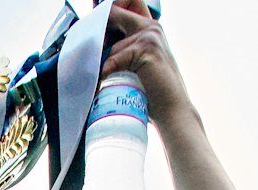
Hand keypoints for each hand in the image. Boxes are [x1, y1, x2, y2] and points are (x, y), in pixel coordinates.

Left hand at [102, 0, 191, 126]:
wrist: (171, 110)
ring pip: (111, 46)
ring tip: (100, 81)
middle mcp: (150, 27)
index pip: (126, 2)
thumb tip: (96, 50)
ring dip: (101, 65)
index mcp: (150, 28)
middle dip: (96, 30)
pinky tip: (103, 84)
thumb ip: (124, 51)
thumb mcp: (138, 65)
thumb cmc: (154, 94)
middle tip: (85, 52)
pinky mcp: (146, 49)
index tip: (93, 27)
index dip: (108, 11)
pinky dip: (106, 74)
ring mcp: (149, 36)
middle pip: (113, 13)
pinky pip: (114, 59)